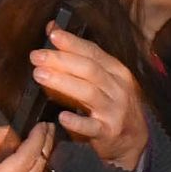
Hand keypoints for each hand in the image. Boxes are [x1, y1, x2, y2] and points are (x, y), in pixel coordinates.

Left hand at [32, 29, 152, 171]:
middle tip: (37, 56)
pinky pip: (92, 127)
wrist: (133, 141)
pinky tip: (62, 116)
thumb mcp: (102, 79)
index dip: (73, 43)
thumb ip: (79, 57)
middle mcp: (118, 88)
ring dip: (63, 82)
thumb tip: (53, 30)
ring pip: (89, 93)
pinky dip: (77, 122)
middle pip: (90, 70)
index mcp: (117, 72)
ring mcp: (115, 111)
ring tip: (39, 75)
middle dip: (62, 60)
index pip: (94, 52)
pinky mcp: (108, 132)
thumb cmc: (112, 105)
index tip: (53, 35)